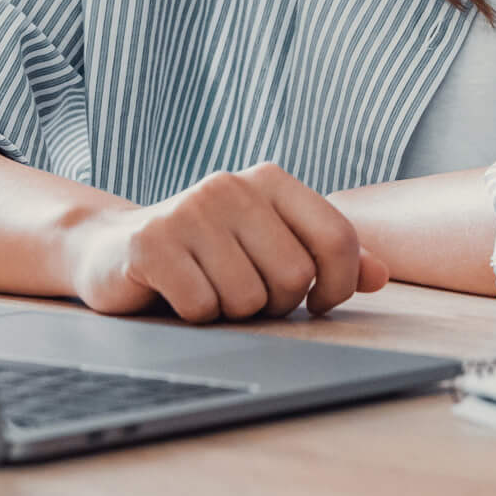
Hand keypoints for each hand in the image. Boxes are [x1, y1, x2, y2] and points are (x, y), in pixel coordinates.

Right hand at [63, 163, 389, 320]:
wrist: (114, 250)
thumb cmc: (206, 254)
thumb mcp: (269, 245)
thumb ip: (328, 257)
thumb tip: (381, 275)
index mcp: (270, 179)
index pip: (336, 236)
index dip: (338, 284)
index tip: (318, 302)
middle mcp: (232, 185)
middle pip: (293, 275)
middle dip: (273, 303)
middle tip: (243, 293)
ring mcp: (189, 210)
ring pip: (247, 298)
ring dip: (230, 312)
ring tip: (207, 289)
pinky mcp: (152, 243)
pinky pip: (202, 307)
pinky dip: (194, 316)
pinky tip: (176, 294)